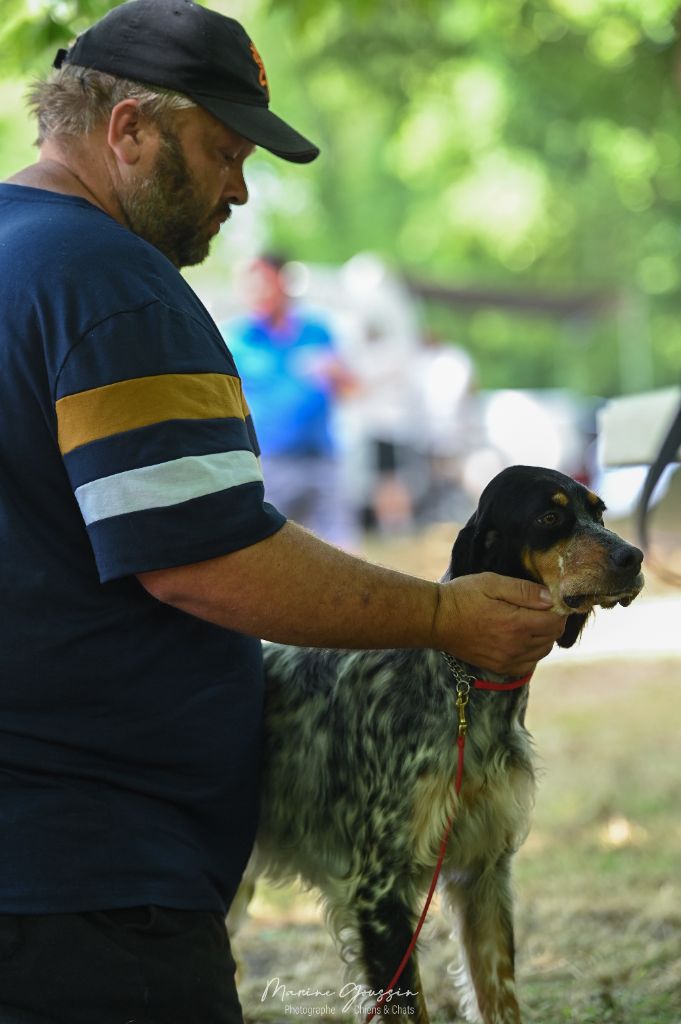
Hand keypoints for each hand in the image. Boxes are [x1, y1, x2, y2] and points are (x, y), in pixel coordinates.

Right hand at [434, 572, 567, 676]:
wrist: (436, 620)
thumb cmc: (463, 596)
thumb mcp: (493, 583)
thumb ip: (524, 591)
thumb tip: (551, 599)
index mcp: (517, 624)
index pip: (556, 621)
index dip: (558, 609)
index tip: (549, 599)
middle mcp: (516, 646)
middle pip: (552, 637)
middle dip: (552, 621)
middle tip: (539, 608)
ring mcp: (507, 660)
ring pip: (542, 651)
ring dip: (543, 636)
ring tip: (529, 621)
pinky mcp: (499, 667)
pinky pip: (528, 664)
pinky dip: (531, 652)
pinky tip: (521, 639)